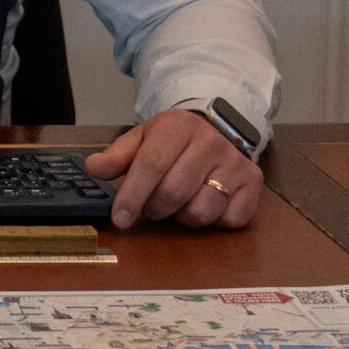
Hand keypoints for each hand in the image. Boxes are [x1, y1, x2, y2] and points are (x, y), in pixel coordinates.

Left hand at [83, 108, 259, 229]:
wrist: (218, 128)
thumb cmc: (173, 140)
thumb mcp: (142, 139)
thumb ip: (117, 155)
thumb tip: (94, 168)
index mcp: (177, 127)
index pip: (151, 165)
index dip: (132, 195)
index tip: (120, 218)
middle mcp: (210, 143)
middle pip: (174, 193)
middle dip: (155, 208)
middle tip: (151, 205)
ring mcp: (235, 164)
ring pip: (201, 211)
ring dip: (182, 217)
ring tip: (178, 202)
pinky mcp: (253, 183)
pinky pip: (228, 220)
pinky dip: (212, 221)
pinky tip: (205, 202)